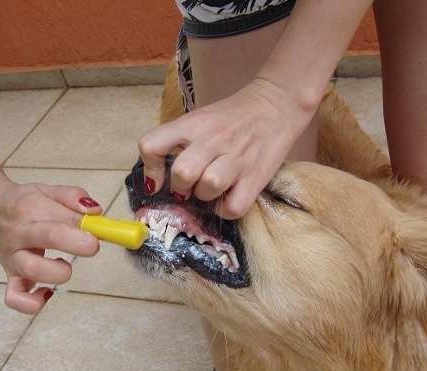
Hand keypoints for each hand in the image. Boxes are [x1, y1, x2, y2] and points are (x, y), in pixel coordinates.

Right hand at [0, 178, 100, 313]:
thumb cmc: (23, 204)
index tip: (102, 229)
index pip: (63, 215)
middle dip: (75, 243)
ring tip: (65, 265)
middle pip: (47, 238)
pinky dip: (32, 302)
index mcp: (32, 209)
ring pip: (32, 269)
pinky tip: (48, 292)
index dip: (86, 224)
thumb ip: (73, 197)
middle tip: (92, 245)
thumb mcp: (48, 191)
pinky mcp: (11, 277)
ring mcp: (14, 257)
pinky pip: (15, 297)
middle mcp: (21, 233)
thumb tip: (95, 211)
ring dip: (58, 271)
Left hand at [138, 78, 313, 218]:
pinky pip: (233, 207)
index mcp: (193, 124)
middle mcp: (212, 140)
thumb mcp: (200, 119)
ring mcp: (236, 159)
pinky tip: (228, 198)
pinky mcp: (256, 177)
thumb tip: (161, 179)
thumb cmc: (233, 117)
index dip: (150, 170)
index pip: (152, 145)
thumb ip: (179, 141)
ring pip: (208, 189)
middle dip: (181, 188)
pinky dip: (226, 210)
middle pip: (182, 174)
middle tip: (190, 187)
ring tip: (212, 190)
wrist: (276, 105)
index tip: (157, 182)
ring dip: (205, 197)